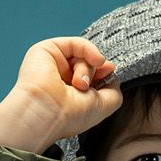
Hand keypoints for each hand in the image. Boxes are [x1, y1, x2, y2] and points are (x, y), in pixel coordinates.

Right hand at [0, 37, 121, 151]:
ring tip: (79, 85)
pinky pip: (76, 43)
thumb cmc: (70, 116)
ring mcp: (54, 65)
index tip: (110, 74)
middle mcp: (62, 80)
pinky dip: (89, 50)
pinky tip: (95, 60)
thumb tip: (113, 73)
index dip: (104, 75)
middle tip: (85, 88)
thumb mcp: (104, 107)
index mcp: (72, 96)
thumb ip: (114, 91)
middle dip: (95, 74)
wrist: (46, 112)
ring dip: (87, 70)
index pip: (93, 78)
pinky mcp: (48, 51)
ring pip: (82, 56)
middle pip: (89, 65)